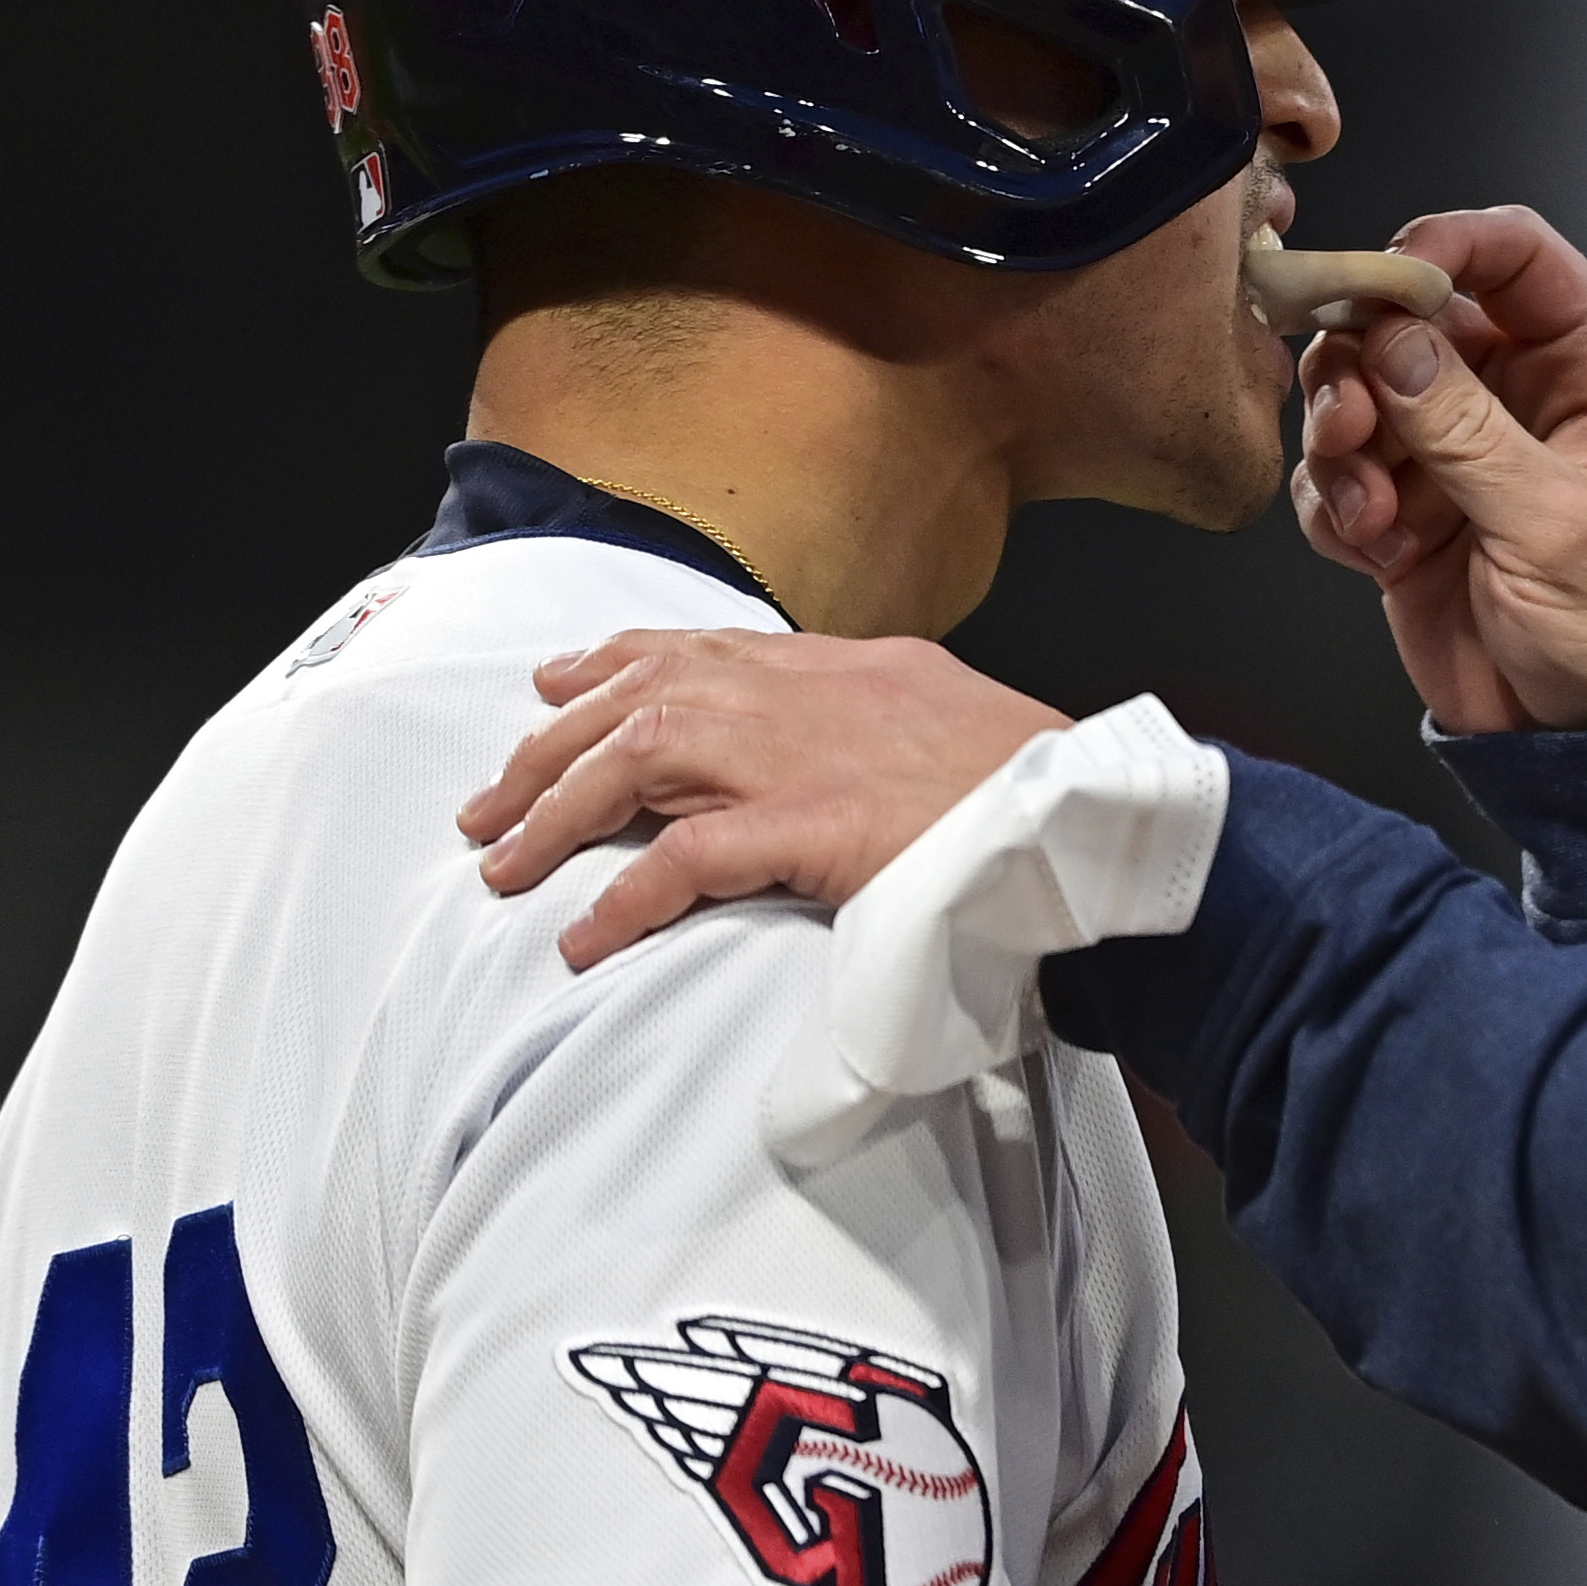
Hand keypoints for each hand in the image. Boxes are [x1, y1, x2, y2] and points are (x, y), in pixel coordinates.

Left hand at [457, 629, 1061, 967]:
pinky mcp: (813, 825)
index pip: (697, 649)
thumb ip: (882, 728)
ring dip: (558, 814)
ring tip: (506, 868)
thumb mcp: (950, 724)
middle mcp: (808, 693)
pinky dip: (626, 897)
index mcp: (844, 666)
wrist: (1099, 813)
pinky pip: (688, 858)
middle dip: (546, 750)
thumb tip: (846, 760)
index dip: (611, 666)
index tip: (555, 691)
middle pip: (639, 699)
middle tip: (487, 806)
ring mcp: (806, 755)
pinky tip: (586, 936)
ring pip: (638, 761)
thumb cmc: (1042, 789)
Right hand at [1288, 207, 1586, 733]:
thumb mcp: (1559, 526)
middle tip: (1352, 420)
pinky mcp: (1407, 515)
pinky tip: (1368, 549)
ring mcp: (1458, 455)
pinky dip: (1334, 505)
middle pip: (1413, 320)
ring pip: (1361, 393)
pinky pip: (1339, 476)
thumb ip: (1469, 431)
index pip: (1518, 258)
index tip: (1383, 281)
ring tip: (1366, 508)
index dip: (1446, 248)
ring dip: (1341, 440)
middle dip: (1364, 360)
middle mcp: (1521, 397)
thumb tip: (1396, 340)